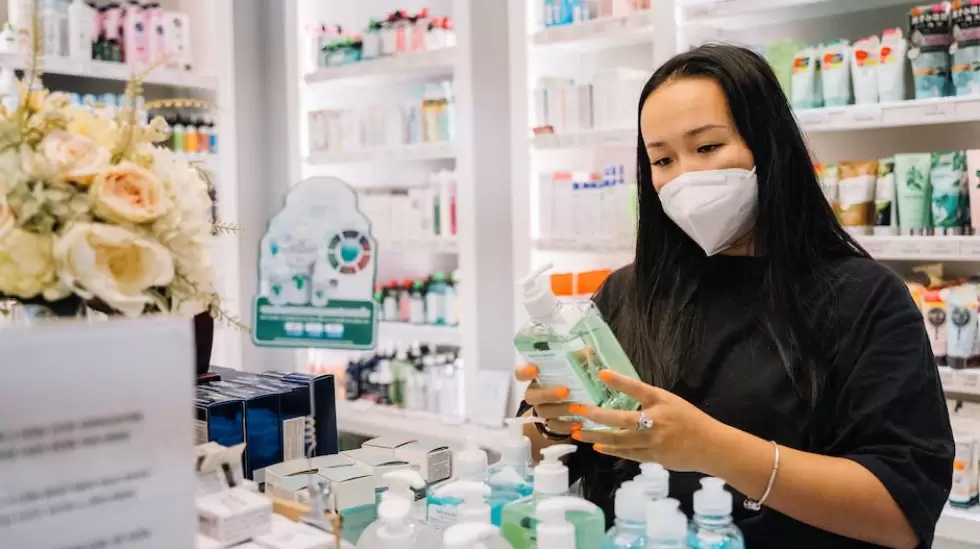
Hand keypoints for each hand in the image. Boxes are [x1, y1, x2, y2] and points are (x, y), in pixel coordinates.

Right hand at [514, 364, 577, 435]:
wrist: (576, 399)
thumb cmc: (573, 376)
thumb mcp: (576, 364)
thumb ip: (579, 357)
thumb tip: (588, 350)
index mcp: (537, 375)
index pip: (521, 372)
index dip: (524, 371)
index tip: (535, 369)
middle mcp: (535, 392)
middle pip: (531, 396)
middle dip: (547, 394)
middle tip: (565, 391)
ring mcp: (541, 408)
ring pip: (543, 411)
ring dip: (560, 410)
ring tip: (577, 408)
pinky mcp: (551, 423)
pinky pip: (554, 427)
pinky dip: (566, 425)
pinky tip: (578, 423)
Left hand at [570, 370, 727, 471]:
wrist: (711, 446)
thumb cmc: (690, 420)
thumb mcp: (671, 401)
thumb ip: (648, 399)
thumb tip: (623, 392)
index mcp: (661, 402)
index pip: (638, 388)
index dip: (620, 381)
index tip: (601, 374)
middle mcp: (655, 421)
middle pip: (621, 419)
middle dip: (596, 415)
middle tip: (577, 411)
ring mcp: (653, 441)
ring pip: (619, 440)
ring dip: (596, 436)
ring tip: (578, 433)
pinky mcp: (653, 457)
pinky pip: (627, 453)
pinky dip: (612, 450)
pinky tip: (598, 446)